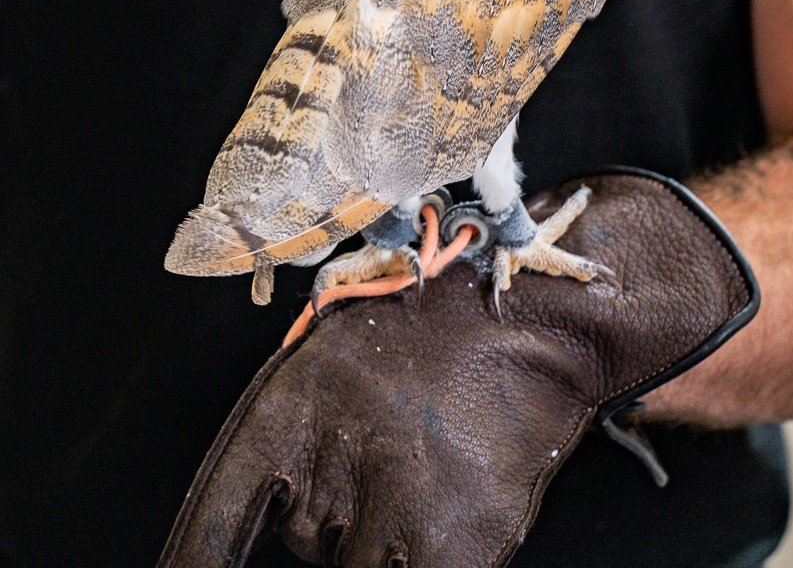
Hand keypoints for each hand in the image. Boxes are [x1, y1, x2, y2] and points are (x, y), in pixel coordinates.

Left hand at [157, 171, 756, 567]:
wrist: (525, 323)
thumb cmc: (424, 330)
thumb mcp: (325, 358)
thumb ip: (282, 438)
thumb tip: (263, 510)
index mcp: (285, 415)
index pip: (215, 521)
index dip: (194, 562)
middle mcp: (331, 475)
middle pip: (304, 544)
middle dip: (333, 516)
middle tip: (382, 453)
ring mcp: (393, 521)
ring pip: (357, 567)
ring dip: (379, 540)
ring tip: (420, 470)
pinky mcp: (452, 554)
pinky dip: (424, 550)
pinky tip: (448, 497)